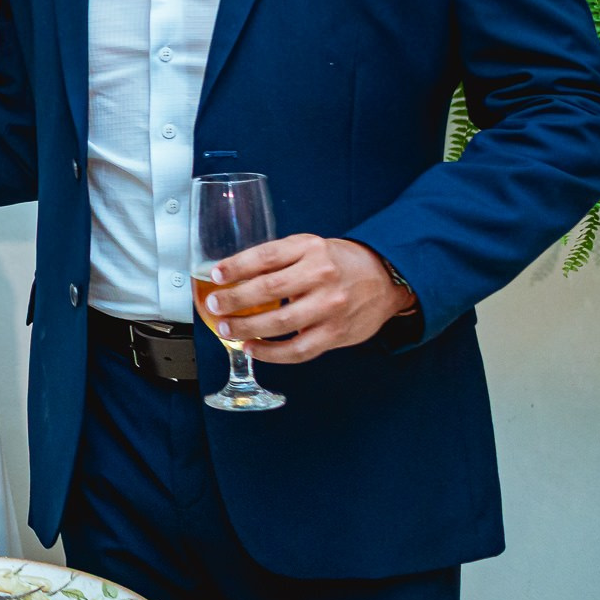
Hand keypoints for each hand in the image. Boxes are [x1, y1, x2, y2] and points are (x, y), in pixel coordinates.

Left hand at [205, 234, 417, 362]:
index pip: (267, 256)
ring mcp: (331, 306)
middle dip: (235, 299)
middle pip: (269, 289)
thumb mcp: (310, 247)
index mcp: (311, 249)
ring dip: (247, 327)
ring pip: (281, 322)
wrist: (386, 278)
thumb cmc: (339, 263)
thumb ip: (278, 258)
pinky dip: (271, 353)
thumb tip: (232, 274)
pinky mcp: (337, 333)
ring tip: (225, 328)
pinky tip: (251, 348)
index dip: (237, 266)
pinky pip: (298, 349)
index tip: (215, 275)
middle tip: (213, 304)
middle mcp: (322, 275)